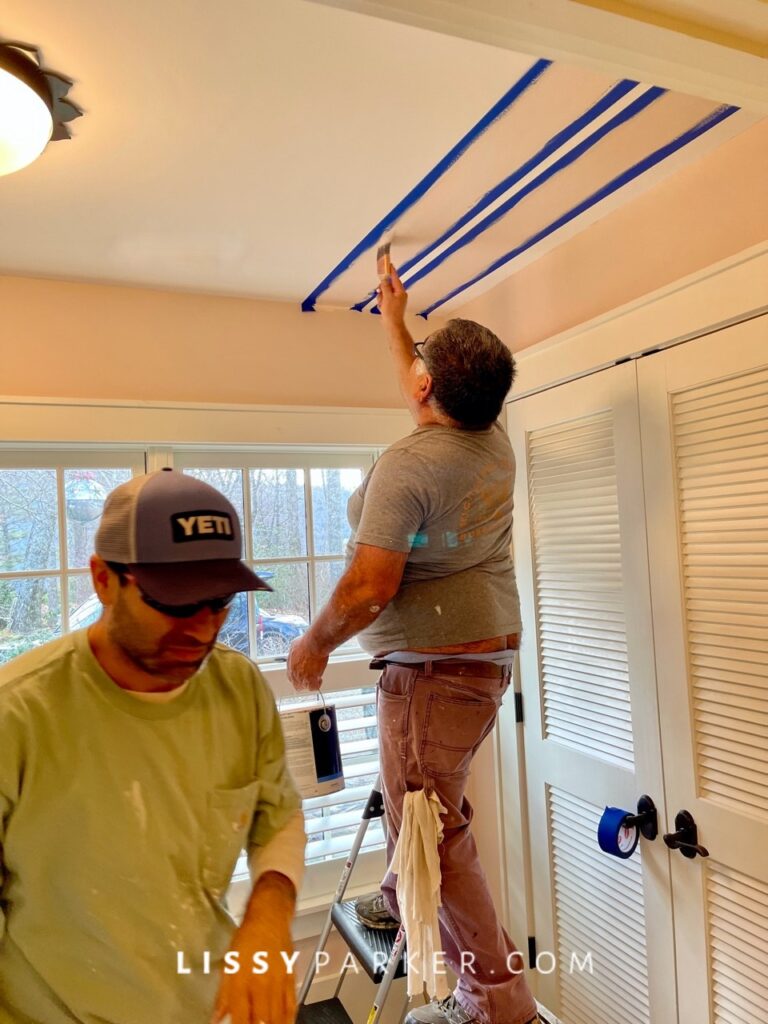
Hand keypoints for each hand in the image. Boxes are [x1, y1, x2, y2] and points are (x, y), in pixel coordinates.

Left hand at [212, 876, 296, 1023]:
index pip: (240, 1017)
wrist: (270, 916)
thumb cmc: (246, 938)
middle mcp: (261, 983)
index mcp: (242, 980)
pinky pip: (292, 1004)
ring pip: (278, 1016)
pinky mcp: (292, 977)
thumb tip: (215, 1019)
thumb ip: (223, 995)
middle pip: (261, 1021)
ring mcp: (278, 981)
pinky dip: (289, 1018)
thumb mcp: (228, 964)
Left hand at [287, 634, 327, 691]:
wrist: (313, 645)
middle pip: (297, 685)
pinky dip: (317, 684)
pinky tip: (320, 679)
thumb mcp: (295, 645)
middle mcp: (294, 673)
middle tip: (310, 677)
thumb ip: (296, 651)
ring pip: (305, 687)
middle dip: (303, 682)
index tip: (303, 673)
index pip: (291, 676)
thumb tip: (298, 649)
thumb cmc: (306, 642)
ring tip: (316, 677)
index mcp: (290, 665)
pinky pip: (314, 687)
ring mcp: (302, 678)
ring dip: (310, 683)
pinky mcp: (311, 680)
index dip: (298, 676)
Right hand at [377, 265, 406, 326]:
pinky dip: (382, 301)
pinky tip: (382, 307)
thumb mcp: (387, 297)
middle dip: (383, 289)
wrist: (392, 325)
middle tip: (380, 292)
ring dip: (381, 297)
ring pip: (385, 292)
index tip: (388, 264)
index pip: (395, 278)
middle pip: (388, 285)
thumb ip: (385, 286)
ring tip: (382, 304)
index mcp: (400, 291)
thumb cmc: (392, 313)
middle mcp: (399, 294)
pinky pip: (385, 298)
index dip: (391, 271)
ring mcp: (396, 299)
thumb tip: (384, 279)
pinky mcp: (392, 304)